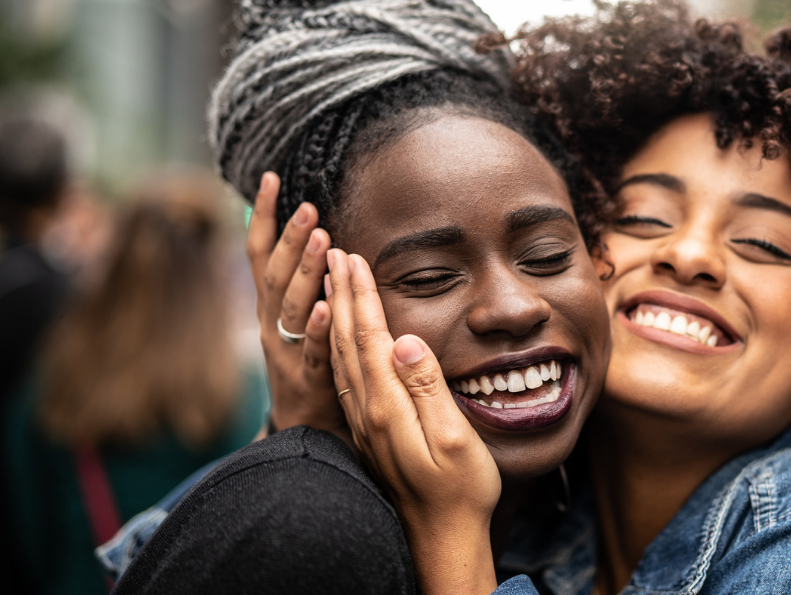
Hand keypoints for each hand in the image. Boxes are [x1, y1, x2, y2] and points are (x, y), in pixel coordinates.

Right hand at [247, 172, 345, 441]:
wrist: (303, 431)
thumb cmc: (306, 365)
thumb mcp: (295, 320)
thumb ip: (298, 282)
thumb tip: (305, 233)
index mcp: (269, 307)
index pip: (260, 254)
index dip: (262, 217)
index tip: (271, 178)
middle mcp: (271, 325)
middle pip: (276, 276)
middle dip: (290, 238)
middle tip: (308, 207)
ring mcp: (286, 352)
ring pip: (293, 307)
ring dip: (306, 271)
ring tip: (322, 239)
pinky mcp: (308, 380)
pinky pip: (313, 350)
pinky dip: (319, 328)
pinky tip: (330, 306)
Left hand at [326, 249, 499, 594]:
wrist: (441, 540)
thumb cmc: (460, 492)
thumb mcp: (455, 439)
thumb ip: (428, 388)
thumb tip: (404, 341)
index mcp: (388, 407)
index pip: (370, 337)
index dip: (361, 295)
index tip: (353, 256)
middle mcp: (368, 412)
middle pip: (348, 340)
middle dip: (340, 292)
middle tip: (333, 250)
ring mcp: (365, 423)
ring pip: (341, 356)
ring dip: (335, 314)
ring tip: (330, 281)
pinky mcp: (369, 432)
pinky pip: (345, 377)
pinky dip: (340, 344)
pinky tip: (341, 335)